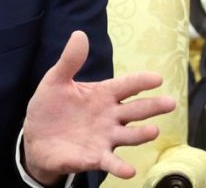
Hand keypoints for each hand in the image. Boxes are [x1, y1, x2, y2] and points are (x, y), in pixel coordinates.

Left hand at [23, 31, 175, 185]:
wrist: (35, 138)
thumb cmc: (50, 107)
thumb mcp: (55, 81)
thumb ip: (69, 61)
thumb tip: (79, 34)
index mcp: (102, 94)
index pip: (126, 86)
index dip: (141, 81)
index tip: (157, 78)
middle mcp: (109, 116)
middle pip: (135, 110)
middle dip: (153, 107)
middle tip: (170, 103)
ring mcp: (104, 138)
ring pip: (129, 135)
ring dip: (141, 134)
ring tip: (154, 131)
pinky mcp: (94, 157)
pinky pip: (111, 162)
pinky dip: (121, 167)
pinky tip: (130, 171)